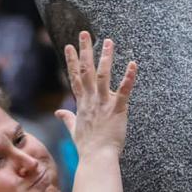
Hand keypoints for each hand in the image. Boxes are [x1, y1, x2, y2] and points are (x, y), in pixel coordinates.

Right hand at [59, 31, 136, 157]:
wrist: (97, 159)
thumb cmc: (87, 147)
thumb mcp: (74, 130)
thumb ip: (67, 119)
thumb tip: (58, 113)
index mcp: (82, 103)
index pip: (74, 77)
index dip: (71, 61)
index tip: (68, 46)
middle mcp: (91, 100)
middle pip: (86, 70)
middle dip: (85, 50)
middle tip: (84, 33)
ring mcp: (103, 103)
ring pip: (103, 76)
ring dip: (106, 57)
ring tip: (108, 41)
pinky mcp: (117, 110)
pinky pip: (124, 91)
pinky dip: (129, 77)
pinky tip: (133, 64)